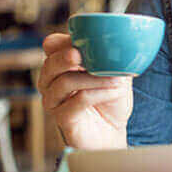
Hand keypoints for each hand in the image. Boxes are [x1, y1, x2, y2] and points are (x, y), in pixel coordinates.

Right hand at [37, 33, 131, 149]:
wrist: (113, 132)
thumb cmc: (109, 100)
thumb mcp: (113, 72)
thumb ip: (112, 55)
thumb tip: (122, 39)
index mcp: (61, 65)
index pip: (51, 46)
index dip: (62, 41)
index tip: (81, 41)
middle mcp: (51, 82)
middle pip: (50, 64)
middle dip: (66, 57)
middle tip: (82, 54)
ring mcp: (54, 101)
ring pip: (65, 82)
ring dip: (93, 78)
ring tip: (116, 79)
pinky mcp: (62, 119)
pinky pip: (77, 102)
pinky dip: (98, 94)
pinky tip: (114, 91)